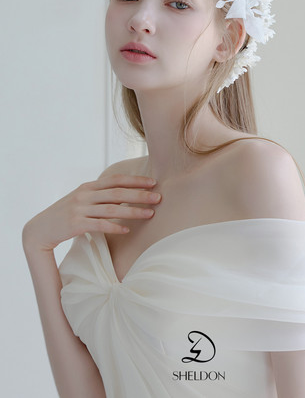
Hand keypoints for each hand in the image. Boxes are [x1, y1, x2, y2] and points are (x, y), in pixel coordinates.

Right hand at [22, 174, 160, 252]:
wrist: (40, 228)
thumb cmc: (66, 214)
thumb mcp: (82, 199)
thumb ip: (100, 195)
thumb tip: (125, 193)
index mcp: (88, 187)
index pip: (116, 179)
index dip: (135, 180)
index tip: (153, 182)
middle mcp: (85, 195)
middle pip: (117, 193)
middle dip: (140, 195)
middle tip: (158, 198)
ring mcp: (79, 209)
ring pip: (112, 209)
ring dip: (133, 211)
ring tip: (150, 214)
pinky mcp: (75, 224)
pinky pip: (99, 225)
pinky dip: (114, 227)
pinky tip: (127, 230)